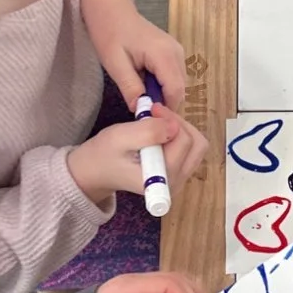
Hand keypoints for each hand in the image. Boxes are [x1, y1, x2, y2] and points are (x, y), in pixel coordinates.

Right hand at [66, 111, 207, 205]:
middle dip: (179, 124)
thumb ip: (147, 132)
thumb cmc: (104, 154)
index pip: (184, 142)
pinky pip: (190, 151)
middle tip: (156, 114)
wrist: (95, 171)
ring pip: (197, 146)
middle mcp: (175, 184)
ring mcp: (179, 181)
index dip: (170, 119)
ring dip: (180, 129)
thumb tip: (174, 126)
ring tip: (157, 122)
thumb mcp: (120, 137)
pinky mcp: (179, 175)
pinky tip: (159, 132)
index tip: (152, 108)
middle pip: (197, 144)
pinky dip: (179, 136)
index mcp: (161, 179)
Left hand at [81, 0, 187, 109]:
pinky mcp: (172, 53)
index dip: (165, 109)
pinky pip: (172, 76)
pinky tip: (143, 85)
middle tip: (140, 111)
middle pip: (179, 90)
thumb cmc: (109, 32)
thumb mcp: (115, 64)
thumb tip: (141, 111)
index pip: (176, 92)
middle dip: (163, 104)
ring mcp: (176, 51)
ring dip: (161, 95)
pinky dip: (161, 86)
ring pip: (177, 85)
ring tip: (139, 97)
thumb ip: (131, 88)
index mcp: (164, 54)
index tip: (147, 118)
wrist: (110, 8)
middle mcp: (177, 52)